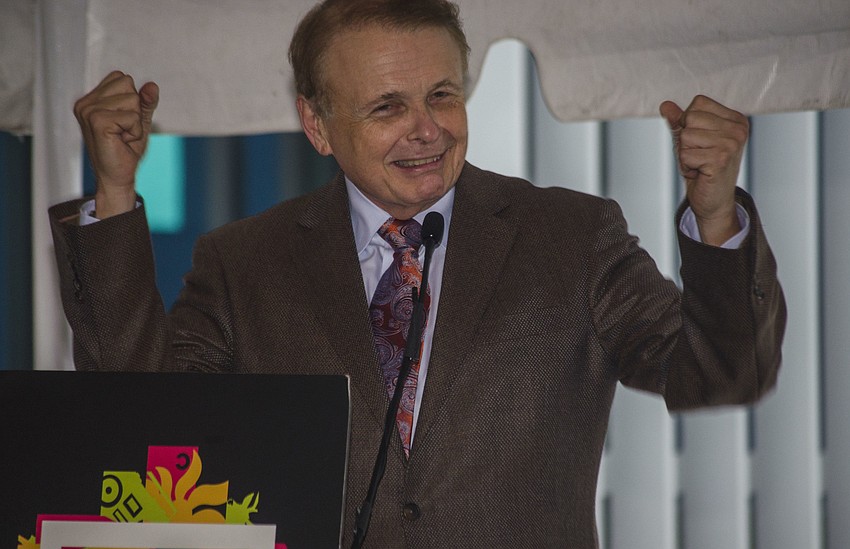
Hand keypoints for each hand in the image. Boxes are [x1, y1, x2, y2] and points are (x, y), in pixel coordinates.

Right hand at [74, 71, 158, 217]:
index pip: (122, 78)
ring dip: (135, 121)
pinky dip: (135, 130)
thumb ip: (145, 101)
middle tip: (123, 130)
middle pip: (127, 83)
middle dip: (134, 109)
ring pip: (132, 99)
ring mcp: (88, 111)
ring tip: (122, 136)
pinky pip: (132, 116)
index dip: (133, 100)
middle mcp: (85, 103)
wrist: (117, 177)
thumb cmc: (126, 150)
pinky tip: (122, 141)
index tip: (123, 122)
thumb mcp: (139, 120)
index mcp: (90, 99)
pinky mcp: (97, 121)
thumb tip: (152, 85)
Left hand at [659, 95, 747, 245]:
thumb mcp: (691, 140)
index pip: (698, 103)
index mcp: (735, 119)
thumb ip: (680, 121)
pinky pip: (685, 155)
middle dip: (685, 139)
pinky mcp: (720, 159)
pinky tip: (699, 172)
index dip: (689, 122)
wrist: (714, 200)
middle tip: (698, 155)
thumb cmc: (703, 168)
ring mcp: (731, 144)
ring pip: (686, 136)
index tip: (700, 141)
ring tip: (699, 164)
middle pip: (691, 117)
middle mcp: (737, 129)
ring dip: (685, 154)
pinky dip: (686, 166)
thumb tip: (665, 105)